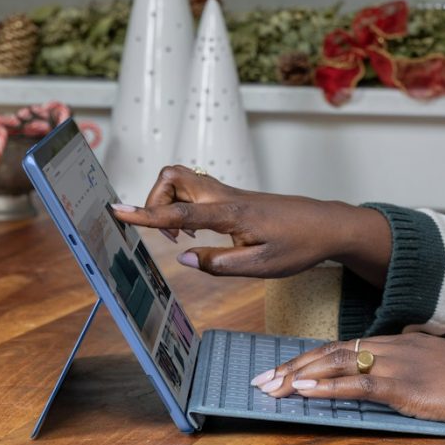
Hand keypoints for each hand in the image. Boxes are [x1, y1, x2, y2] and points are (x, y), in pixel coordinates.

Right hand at [109, 165, 391, 282]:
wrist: (327, 224)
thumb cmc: (299, 246)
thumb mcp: (262, 267)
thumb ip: (221, 264)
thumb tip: (184, 258)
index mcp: (231, 214)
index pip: (179, 211)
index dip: (146, 214)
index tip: (117, 212)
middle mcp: (226, 196)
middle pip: (173, 178)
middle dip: (155, 201)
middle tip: (169, 235)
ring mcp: (229, 193)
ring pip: (182, 180)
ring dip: (169, 203)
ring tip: (184, 237)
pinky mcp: (232, 197)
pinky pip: (195, 190)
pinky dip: (184, 206)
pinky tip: (198, 231)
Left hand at [250, 332, 444, 431]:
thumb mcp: (437, 368)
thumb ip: (408, 370)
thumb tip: (382, 382)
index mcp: (400, 341)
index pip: (345, 346)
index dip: (311, 358)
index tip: (284, 370)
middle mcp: (394, 345)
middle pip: (333, 351)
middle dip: (293, 365)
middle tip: (262, 378)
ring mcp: (399, 362)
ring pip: (337, 363)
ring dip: (299, 375)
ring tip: (271, 385)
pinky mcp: (405, 384)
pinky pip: (357, 383)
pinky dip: (326, 386)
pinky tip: (303, 390)